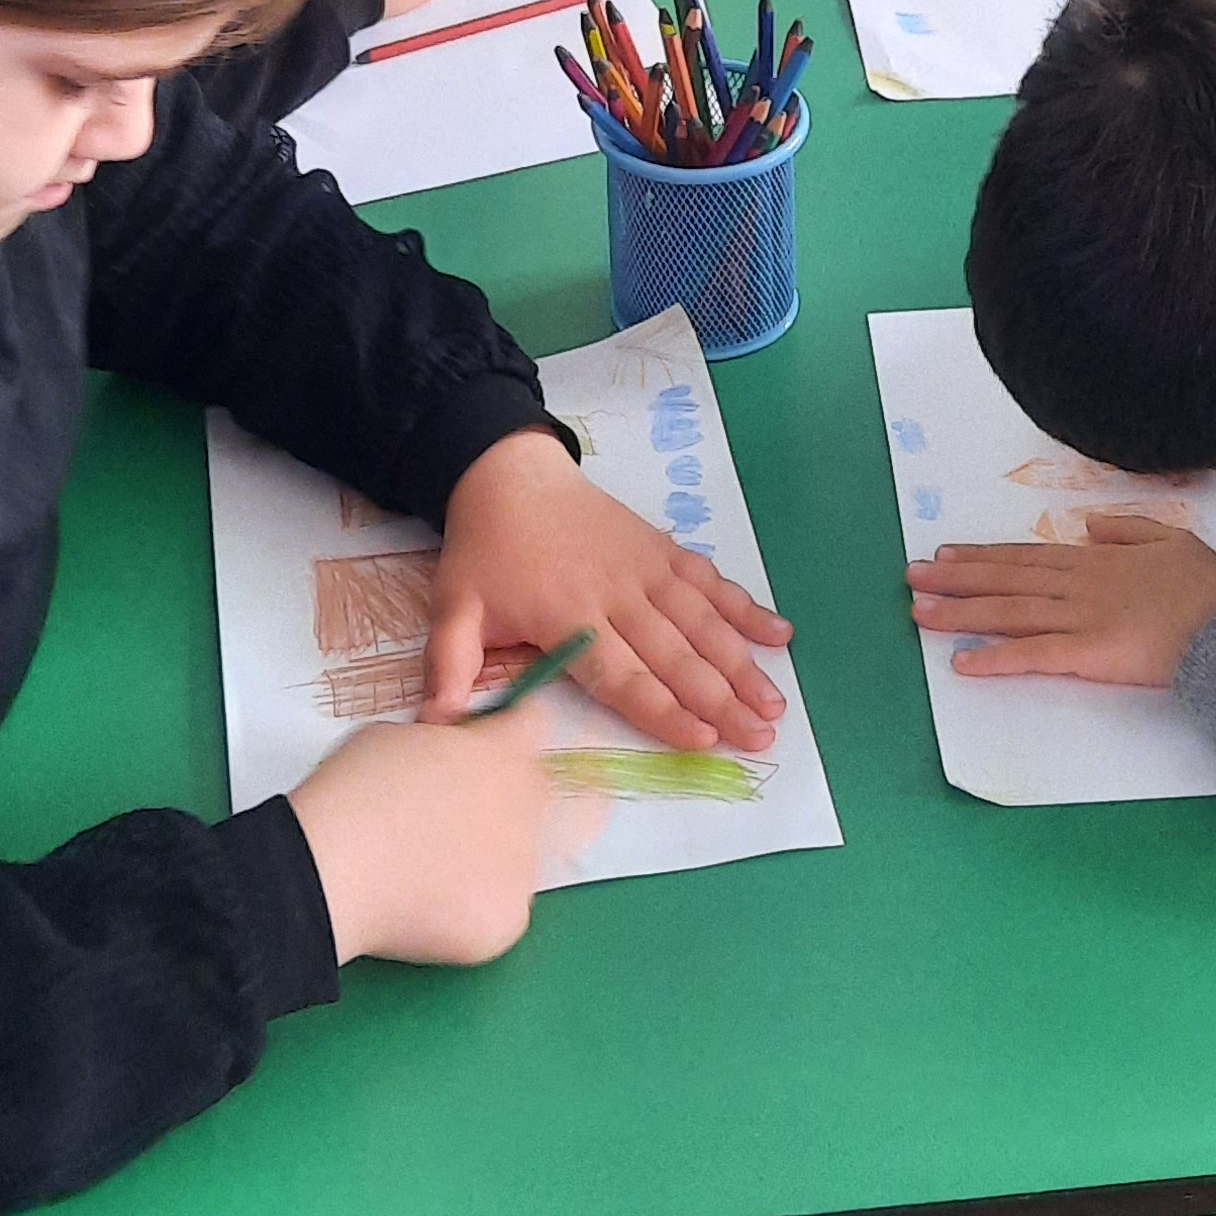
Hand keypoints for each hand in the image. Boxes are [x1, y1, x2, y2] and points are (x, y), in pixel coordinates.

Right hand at [291, 712, 559, 964]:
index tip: (476, 750)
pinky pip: (497, 910)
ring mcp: (523, 870)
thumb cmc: (351, 795)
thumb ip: (439, 741)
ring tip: (423, 869)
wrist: (329, 870)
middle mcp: (528, 806)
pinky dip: (467, 909)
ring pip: (515, 859)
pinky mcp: (507, 922)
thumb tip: (444, 760)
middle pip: (529, 794)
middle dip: (495, 799)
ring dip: (484, 858)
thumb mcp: (394, 737)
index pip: (532, 725)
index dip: (502, 734)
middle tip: (440, 818)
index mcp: (505, 750)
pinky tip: (425, 905)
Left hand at [421, 429, 790, 749]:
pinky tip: (779, 633)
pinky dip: (746, 607)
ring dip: (743, 664)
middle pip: (677, 656)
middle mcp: (618, 596)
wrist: (509, 474)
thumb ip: (450, 666)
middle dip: (721, 700)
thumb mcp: (454, 606)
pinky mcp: (663, 549)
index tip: (703, 740)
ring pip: (703, 623)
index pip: (624, 675)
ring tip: (776, 702)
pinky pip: (710, 581)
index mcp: (570, 616)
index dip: (664, 710)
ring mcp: (647, 570)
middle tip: (761, 736)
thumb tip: (436, 726)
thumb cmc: (485, 551)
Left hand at [907, 511, 1215, 687]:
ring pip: (1008, 613)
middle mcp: (1077, 585)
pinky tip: (961, 663)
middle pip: (1005, 579)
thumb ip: (1127, 530)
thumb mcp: (1171, 539)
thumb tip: (1091, 527)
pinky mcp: (1087, 654)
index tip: (948, 552)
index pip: (1027, 557)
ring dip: (960, 613)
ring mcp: (1079, 618)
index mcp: (1096, 560)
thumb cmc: (1208, 587)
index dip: (984, 556)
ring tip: (918, 612)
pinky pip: (1032, 656)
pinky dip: (995, 659)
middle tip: (912, 575)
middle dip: (955, 578)